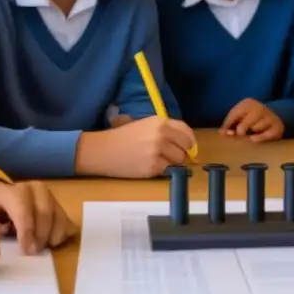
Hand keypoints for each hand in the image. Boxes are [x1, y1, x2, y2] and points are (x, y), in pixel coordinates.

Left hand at [0, 179, 76, 253]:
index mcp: (13, 190)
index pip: (23, 207)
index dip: (26, 229)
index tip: (25, 251)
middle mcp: (34, 188)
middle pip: (44, 211)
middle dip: (40, 235)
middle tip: (34, 253)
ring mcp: (48, 195)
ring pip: (58, 214)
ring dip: (54, 234)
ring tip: (44, 248)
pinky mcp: (57, 204)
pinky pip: (66, 218)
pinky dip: (63, 232)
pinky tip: (53, 242)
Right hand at [77, 116, 196, 177]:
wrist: (103, 151)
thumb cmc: (122, 136)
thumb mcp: (144, 124)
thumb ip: (164, 129)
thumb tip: (184, 141)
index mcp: (160, 122)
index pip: (186, 130)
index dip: (189, 139)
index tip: (189, 145)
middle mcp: (161, 135)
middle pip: (186, 147)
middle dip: (183, 152)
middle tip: (175, 155)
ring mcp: (158, 152)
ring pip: (178, 160)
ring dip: (173, 162)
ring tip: (159, 160)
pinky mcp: (153, 167)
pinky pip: (167, 170)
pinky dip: (161, 170)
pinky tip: (149, 166)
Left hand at [220, 99, 285, 141]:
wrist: (274, 118)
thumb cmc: (252, 120)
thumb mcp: (241, 118)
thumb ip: (230, 124)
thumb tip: (223, 133)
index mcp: (248, 103)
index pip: (234, 115)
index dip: (227, 125)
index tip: (224, 133)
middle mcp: (259, 107)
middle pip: (243, 125)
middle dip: (240, 131)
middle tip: (241, 134)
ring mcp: (269, 116)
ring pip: (255, 129)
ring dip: (252, 133)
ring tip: (254, 131)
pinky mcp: (277, 126)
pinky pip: (265, 135)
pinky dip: (260, 138)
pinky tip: (257, 138)